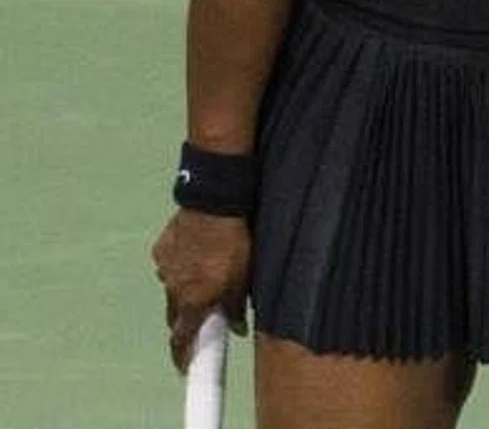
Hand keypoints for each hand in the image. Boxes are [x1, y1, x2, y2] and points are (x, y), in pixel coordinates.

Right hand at [151, 208, 250, 372]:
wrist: (215, 205)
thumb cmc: (235, 244)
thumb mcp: (243, 279)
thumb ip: (236, 308)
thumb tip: (238, 329)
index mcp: (192, 300)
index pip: (181, 339)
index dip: (182, 356)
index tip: (184, 367)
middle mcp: (172, 288)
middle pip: (174, 316)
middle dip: (186, 321)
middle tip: (202, 317)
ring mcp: (164, 268)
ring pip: (172, 288)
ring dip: (184, 289)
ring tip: (205, 275)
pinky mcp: (161, 248)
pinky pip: (169, 265)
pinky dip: (180, 267)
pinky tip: (197, 255)